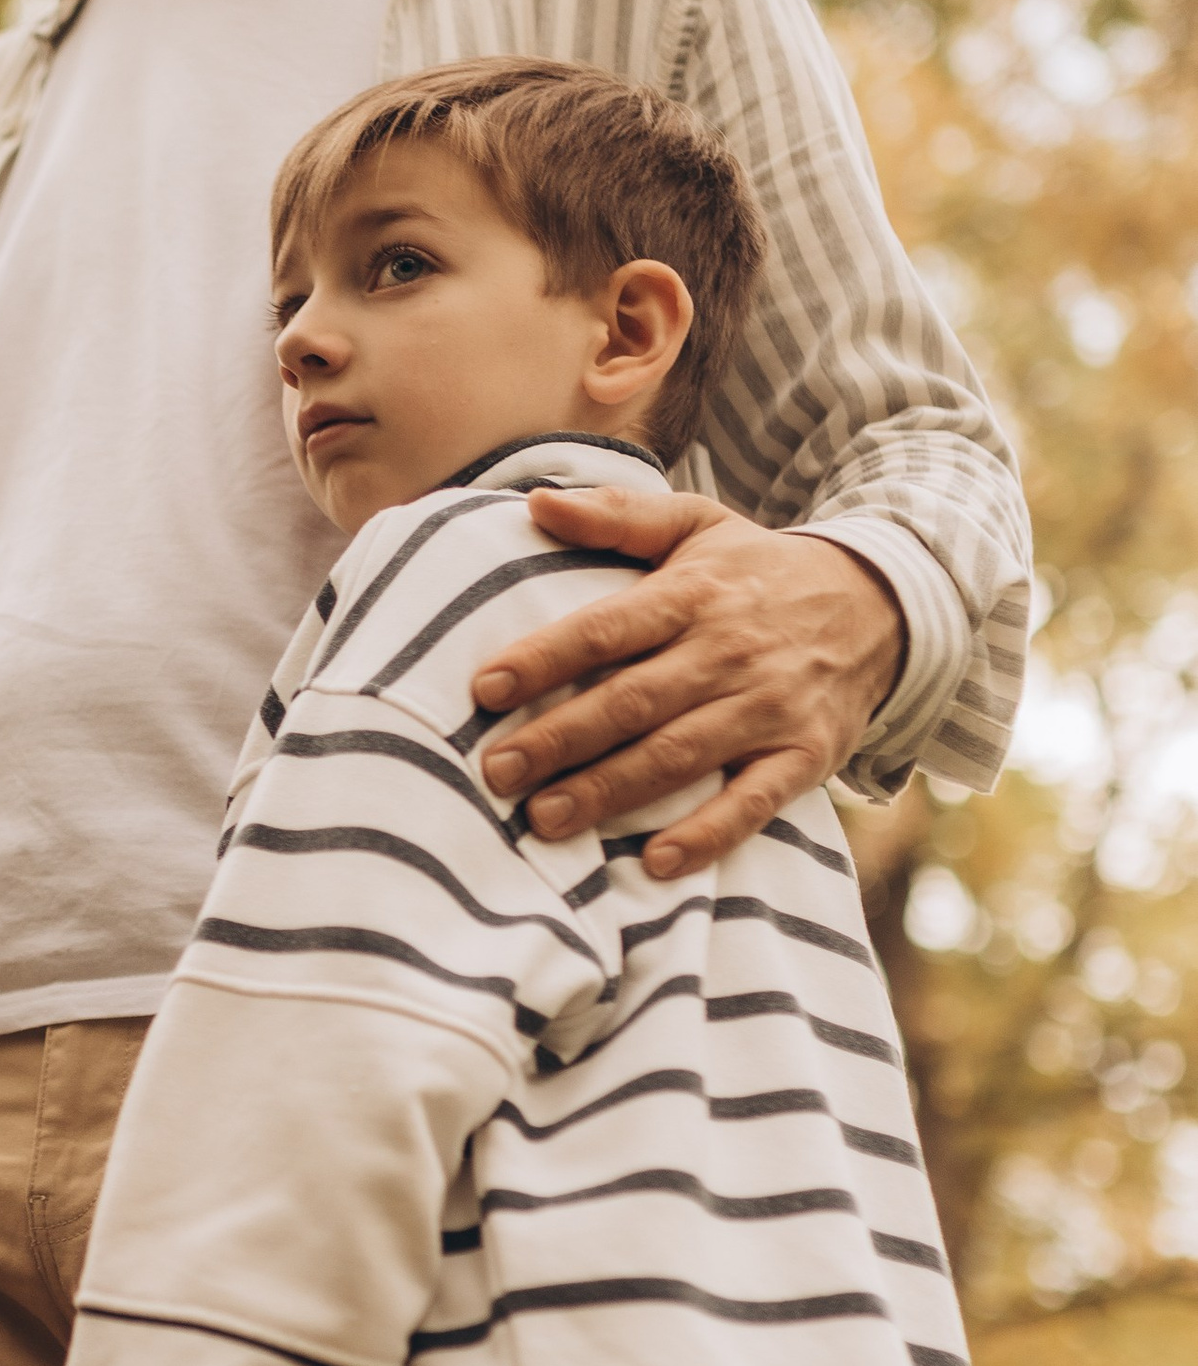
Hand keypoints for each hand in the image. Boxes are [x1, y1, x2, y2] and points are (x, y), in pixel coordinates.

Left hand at [471, 487, 905, 878]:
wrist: (880, 605)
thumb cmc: (757, 572)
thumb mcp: (696, 524)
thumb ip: (616, 515)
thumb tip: (536, 502)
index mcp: (693, 595)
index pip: (607, 628)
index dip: (545, 658)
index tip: (485, 689)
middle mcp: (728, 652)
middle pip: (633, 701)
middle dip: (561, 739)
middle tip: (496, 772)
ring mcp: (769, 708)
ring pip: (678, 755)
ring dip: (611, 791)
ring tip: (544, 820)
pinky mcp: (805, 756)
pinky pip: (754, 803)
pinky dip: (709, 835)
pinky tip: (657, 863)